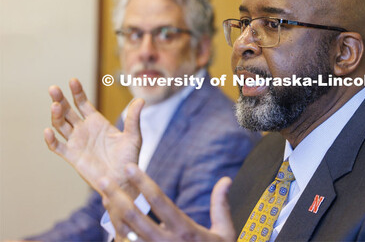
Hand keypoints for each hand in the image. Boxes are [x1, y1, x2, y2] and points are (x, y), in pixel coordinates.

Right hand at [44, 78, 143, 195]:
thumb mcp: (133, 136)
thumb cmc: (129, 158)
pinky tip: (49, 131)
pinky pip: (57, 147)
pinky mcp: (72, 157)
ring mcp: (77, 142)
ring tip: (56, 106)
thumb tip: (141, 99)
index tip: (72, 81)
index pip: (82, 103)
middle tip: (54, 89)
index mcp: (97, 122)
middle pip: (67, 111)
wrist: (124, 180)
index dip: (76, 92)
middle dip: (60, 99)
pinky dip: (51, 140)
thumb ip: (134, 118)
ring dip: (56, 115)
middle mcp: (84, 130)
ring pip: (60, 125)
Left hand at [100, 164, 235, 241]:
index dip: (142, 181)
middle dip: (116, 195)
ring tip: (104, 196)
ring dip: (112, 213)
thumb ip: (220, 205)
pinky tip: (113, 221)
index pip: (158, 199)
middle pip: (133, 215)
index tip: (129, 167)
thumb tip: (225, 180)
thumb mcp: (225, 233)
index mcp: (184, 230)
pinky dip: (117, 234)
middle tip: (102, 179)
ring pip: (125, 232)